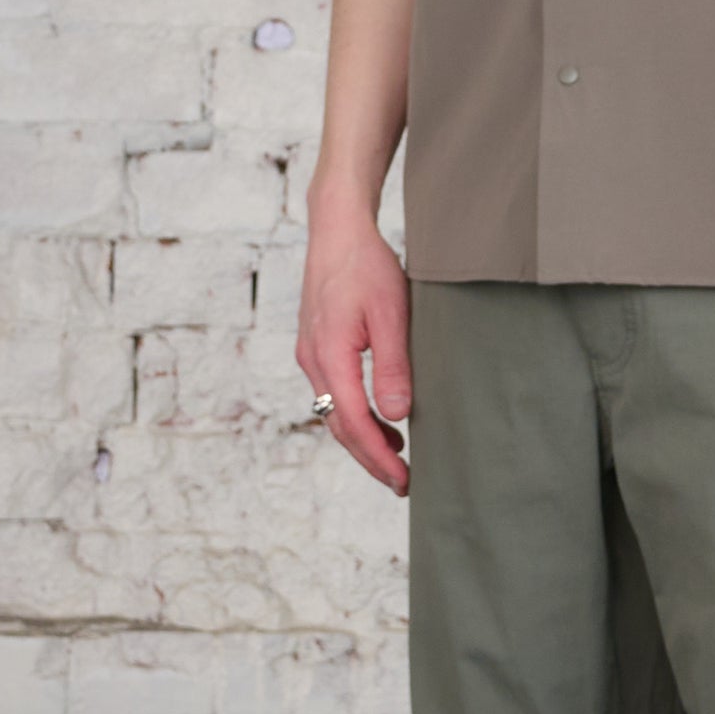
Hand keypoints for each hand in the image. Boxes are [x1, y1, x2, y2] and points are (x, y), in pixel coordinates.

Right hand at [296, 208, 411, 495]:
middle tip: (402, 483)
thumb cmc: (367, 265)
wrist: (337, 229)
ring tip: (398, 458)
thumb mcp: (391, 312)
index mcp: (330, 355)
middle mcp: (314, 360)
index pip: (353, 423)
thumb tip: (395, 415)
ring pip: (335, 412)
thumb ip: (392, 364)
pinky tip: (381, 417)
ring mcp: (311, 354)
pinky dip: (356, 414)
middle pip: (339, 427)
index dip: (378, 457)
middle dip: (370, 458)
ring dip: (364, 438)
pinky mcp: (317, 345)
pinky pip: (334, 392)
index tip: (403, 479)